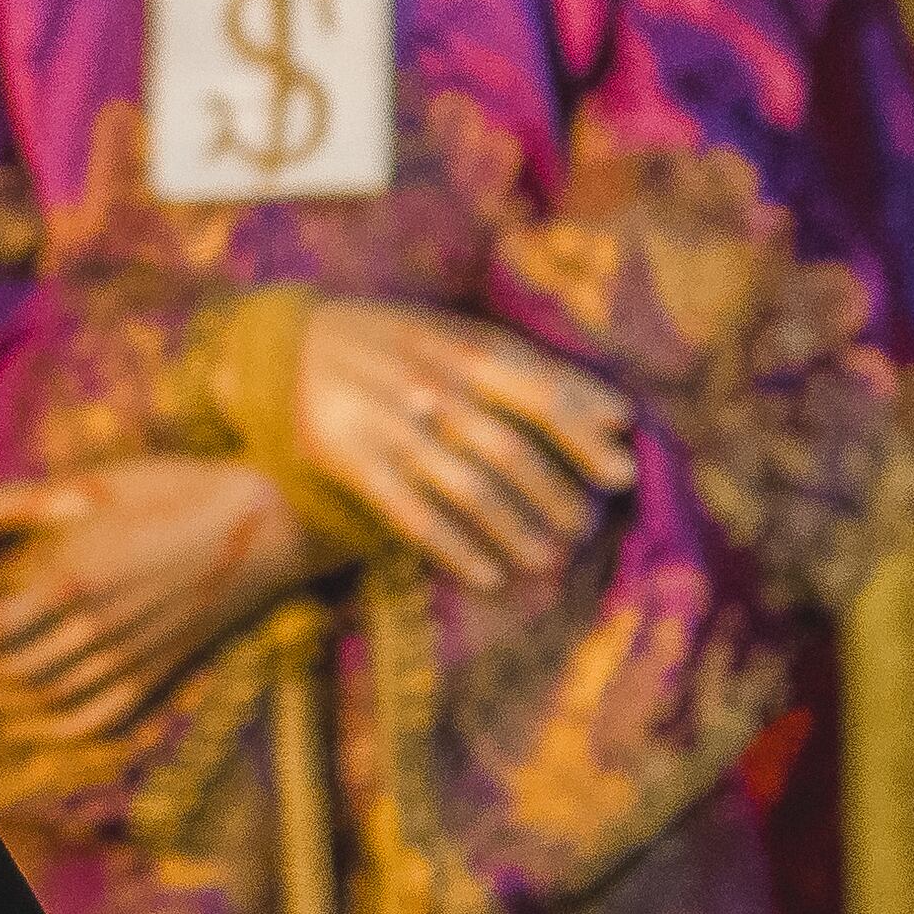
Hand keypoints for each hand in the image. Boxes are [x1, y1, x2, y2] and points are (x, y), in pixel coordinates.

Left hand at [0, 455, 318, 745]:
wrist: (258, 524)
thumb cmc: (163, 492)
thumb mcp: (73, 487)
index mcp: (73, 581)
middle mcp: (98, 631)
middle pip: (10, 671)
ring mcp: (130, 660)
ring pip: (47, 700)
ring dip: (2, 698)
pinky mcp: (157, 675)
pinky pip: (95, 720)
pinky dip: (53, 729)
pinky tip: (28, 718)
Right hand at [295, 296, 634, 592]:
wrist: (289, 345)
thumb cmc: (399, 343)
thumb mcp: (459, 335)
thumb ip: (536, 370)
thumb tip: (620, 416)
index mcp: (461, 349)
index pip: (539, 394)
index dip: (585, 435)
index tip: (623, 473)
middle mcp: (428, 387)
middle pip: (507, 450)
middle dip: (555, 495)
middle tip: (585, 529)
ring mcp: (388, 427)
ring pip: (465, 489)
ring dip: (514, 531)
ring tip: (550, 562)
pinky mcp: (351, 462)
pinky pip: (411, 515)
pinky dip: (454, 551)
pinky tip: (489, 578)